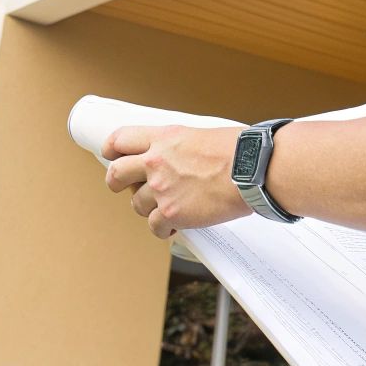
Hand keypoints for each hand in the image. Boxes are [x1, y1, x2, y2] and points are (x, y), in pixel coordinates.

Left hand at [102, 124, 252, 239]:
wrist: (253, 169)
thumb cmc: (238, 151)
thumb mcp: (200, 136)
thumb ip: (179, 148)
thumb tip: (178, 159)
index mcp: (164, 138)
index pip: (122, 139)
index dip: (112, 149)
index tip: (112, 154)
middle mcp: (156, 162)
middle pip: (116, 174)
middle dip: (116, 182)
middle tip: (122, 187)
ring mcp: (162, 189)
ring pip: (137, 205)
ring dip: (149, 209)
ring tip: (168, 208)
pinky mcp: (172, 214)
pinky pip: (155, 227)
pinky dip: (164, 230)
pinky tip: (175, 226)